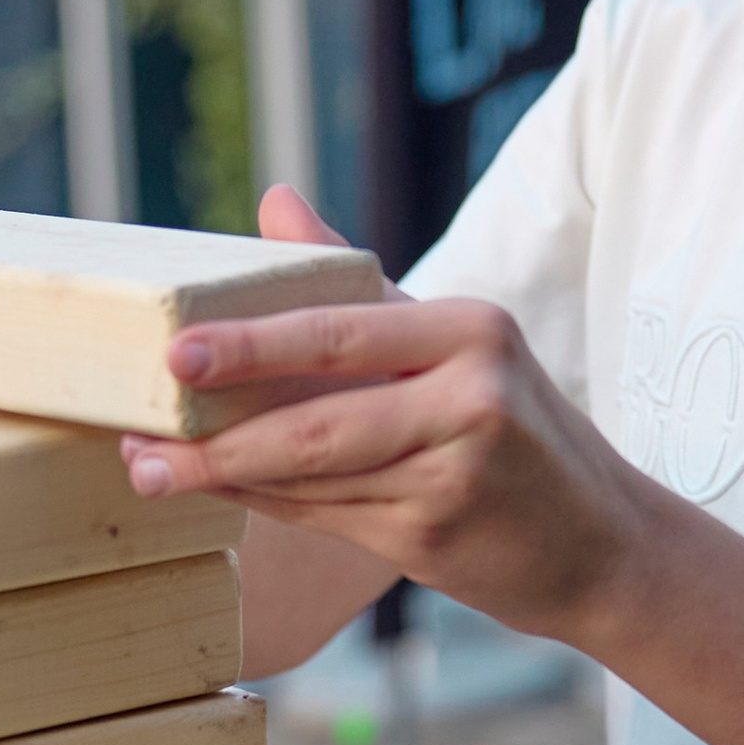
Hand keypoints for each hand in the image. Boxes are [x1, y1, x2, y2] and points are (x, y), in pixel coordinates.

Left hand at [122, 185, 655, 646]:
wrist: (603, 544)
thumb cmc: (515, 432)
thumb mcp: (459, 343)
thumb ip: (362, 283)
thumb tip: (275, 201)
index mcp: (471, 330)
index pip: (340, 330)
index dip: (251, 344)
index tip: (174, 349)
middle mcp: (470, 397)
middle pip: (315, 415)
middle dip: (217, 429)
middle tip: (140, 432)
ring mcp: (453, 473)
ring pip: (310, 473)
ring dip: (224, 475)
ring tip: (152, 469)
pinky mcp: (434, 537)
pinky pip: (324, 516)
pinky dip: (268, 504)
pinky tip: (223, 492)